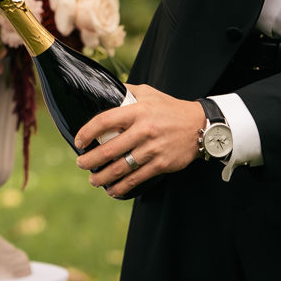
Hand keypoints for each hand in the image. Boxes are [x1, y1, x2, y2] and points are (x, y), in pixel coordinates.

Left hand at [74, 84, 203, 197]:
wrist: (201, 125)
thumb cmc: (170, 108)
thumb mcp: (149, 93)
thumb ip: (126, 91)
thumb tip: (104, 89)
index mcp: (138, 111)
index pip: (105, 121)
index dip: (88, 132)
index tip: (78, 141)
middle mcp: (144, 130)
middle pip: (110, 149)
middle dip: (90, 160)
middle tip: (81, 163)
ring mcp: (153, 149)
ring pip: (122, 167)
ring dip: (103, 177)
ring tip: (93, 180)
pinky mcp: (162, 164)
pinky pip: (137, 178)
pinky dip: (122, 187)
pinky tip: (112, 190)